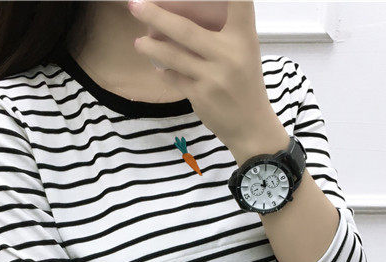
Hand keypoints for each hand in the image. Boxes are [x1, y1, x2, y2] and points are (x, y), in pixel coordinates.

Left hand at [128, 0, 279, 148]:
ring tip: (139, 42)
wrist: (251, 126)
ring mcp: (212, 76)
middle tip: (134, 5)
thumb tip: (182, 16)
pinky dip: (164, 71)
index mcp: (244, 38)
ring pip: (172, 55)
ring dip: (150, 47)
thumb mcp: (245, 52)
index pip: (239, 2)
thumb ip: (225, 33)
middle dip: (155, 15)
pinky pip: (174, 77)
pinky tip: (159, 68)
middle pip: (185, 29)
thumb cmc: (245, 84)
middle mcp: (228, 54)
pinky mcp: (200, 95)